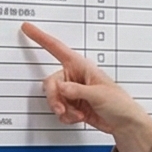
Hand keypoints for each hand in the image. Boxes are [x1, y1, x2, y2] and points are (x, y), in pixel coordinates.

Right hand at [20, 23, 151, 151]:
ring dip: (63, 110)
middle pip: (51, 83)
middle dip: (54, 98)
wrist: (124, 123)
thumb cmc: (119, 103)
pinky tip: (78, 117)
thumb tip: (60, 88)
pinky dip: (66, 116)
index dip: (41, 38)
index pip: (57, 48)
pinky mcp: (73, 106)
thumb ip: (77, 91)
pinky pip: (59, 110)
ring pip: (54, 99)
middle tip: (61, 109)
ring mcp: (73, 92)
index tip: (28, 28)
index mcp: (81, 66)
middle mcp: (74, 77)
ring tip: (77, 115)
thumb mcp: (99, 94)